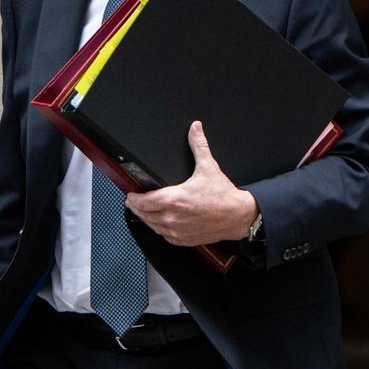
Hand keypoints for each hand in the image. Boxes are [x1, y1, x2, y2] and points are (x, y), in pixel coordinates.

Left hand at [125, 121, 259, 245]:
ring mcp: (178, 231)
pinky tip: (159, 223)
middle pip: (144, 215)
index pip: (143, 202)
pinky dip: (159, 229)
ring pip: (152, 227)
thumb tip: (195, 129)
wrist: (238, 216)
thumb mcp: (208, 167)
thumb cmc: (223, 196)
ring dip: (146, 219)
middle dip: (136, 208)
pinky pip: (164, 236)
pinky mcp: (184, 239)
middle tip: (133, 203)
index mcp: (174, 200)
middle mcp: (173, 218)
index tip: (130, 196)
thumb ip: (198, 145)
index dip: (133, 199)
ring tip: (144, 212)